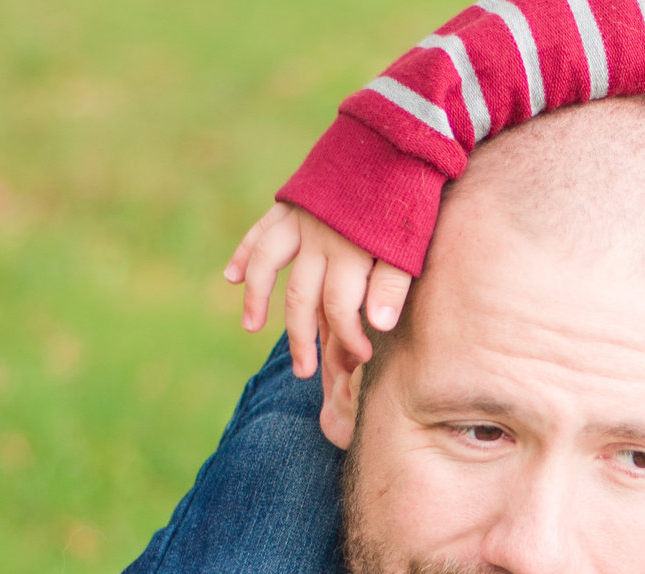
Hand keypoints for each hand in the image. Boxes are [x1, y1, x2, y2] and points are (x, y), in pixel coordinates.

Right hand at [224, 203, 414, 377]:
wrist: (398, 130)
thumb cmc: (411, 191)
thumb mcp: (410, 239)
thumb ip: (393, 282)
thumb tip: (376, 326)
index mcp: (351, 250)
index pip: (339, 310)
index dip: (349, 340)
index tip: (360, 361)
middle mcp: (319, 237)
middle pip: (301, 298)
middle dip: (302, 338)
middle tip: (304, 372)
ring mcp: (301, 217)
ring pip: (269, 265)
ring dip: (258, 298)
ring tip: (251, 326)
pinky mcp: (294, 199)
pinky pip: (262, 230)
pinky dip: (245, 252)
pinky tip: (233, 276)